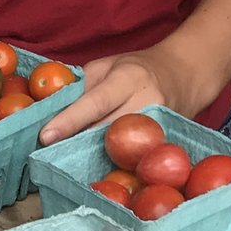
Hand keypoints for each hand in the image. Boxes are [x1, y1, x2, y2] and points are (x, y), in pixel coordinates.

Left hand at [37, 45, 206, 144]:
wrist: (185, 75)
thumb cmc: (139, 68)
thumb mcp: (108, 65)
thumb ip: (83, 86)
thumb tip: (55, 109)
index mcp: (129, 78)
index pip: (96, 102)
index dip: (70, 120)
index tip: (46, 136)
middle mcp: (147, 102)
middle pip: (106, 131)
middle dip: (75, 142)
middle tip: (47, 152)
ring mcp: (160, 125)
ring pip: (120, 148)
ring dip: (92, 155)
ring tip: (67, 160)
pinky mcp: (165, 141)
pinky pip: (134, 156)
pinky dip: (114, 161)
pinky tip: (97, 166)